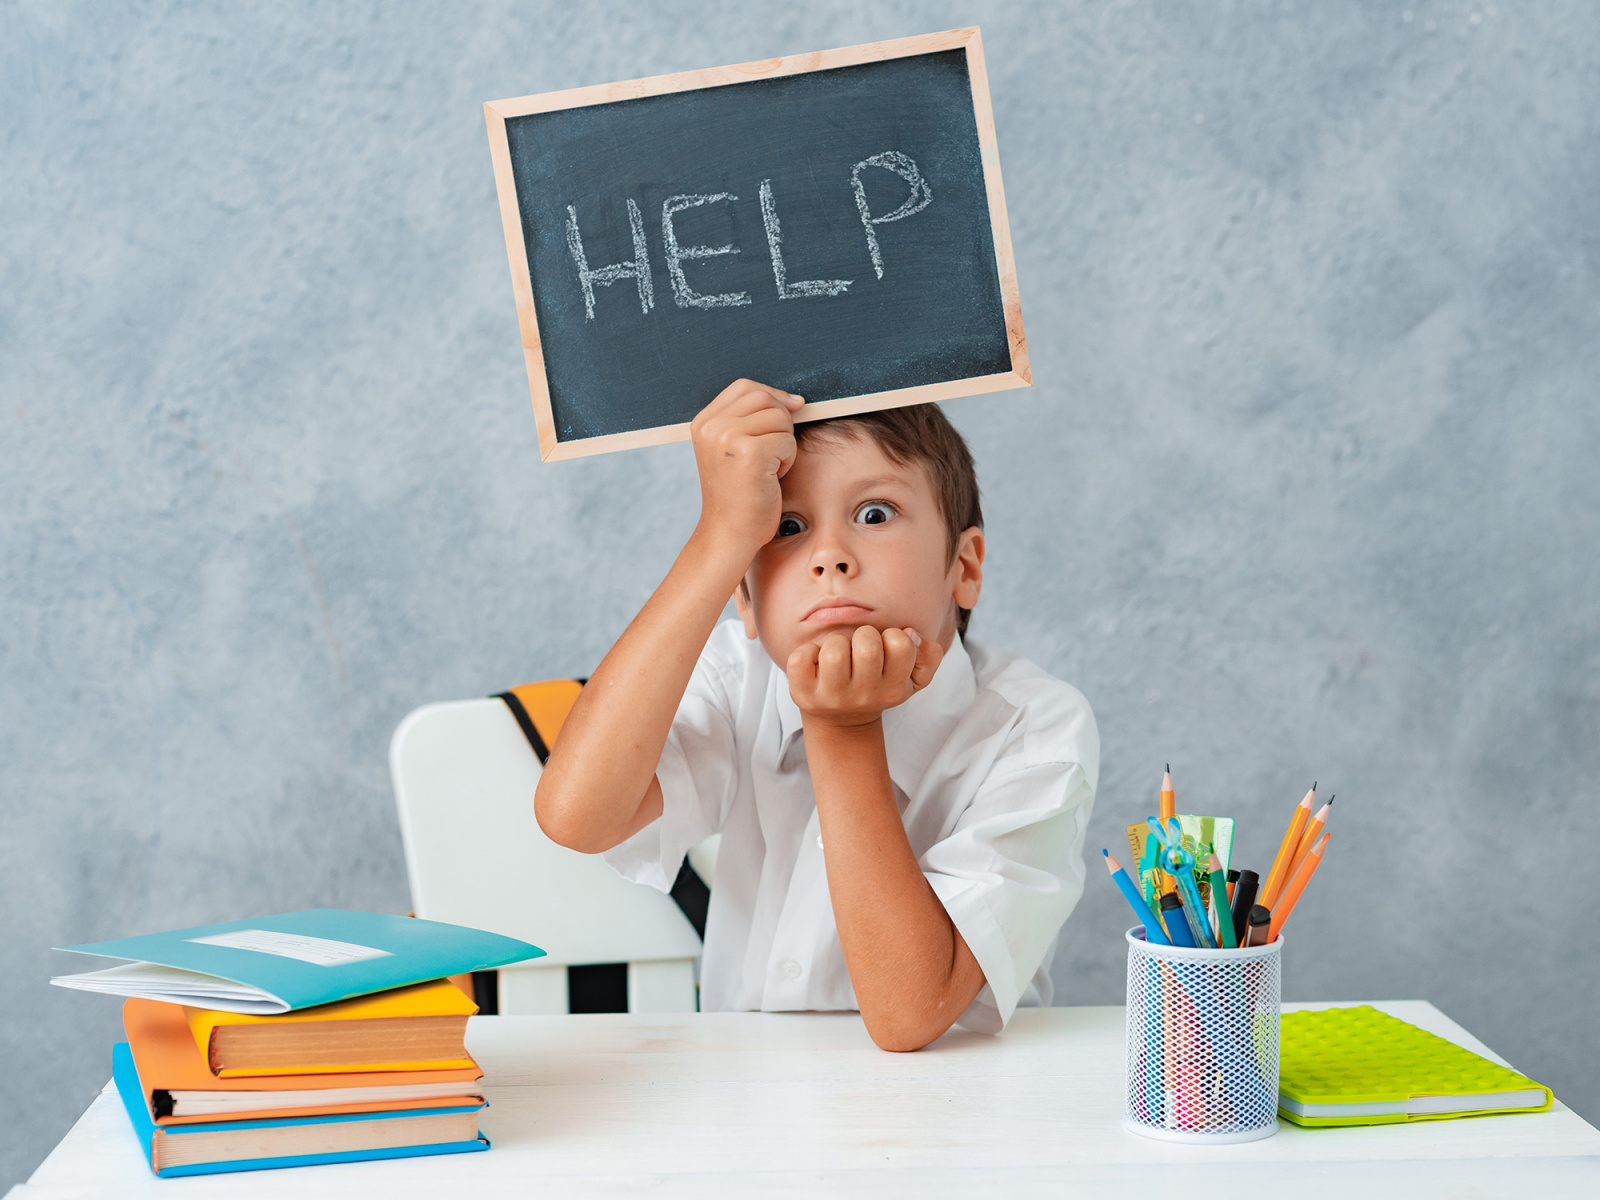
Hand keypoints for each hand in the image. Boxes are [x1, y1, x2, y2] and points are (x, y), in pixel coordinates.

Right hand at [690, 379, 803, 555]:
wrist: (730, 532)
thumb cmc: (739, 494)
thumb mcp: (734, 449)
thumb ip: (751, 419)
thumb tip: (795, 400)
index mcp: (703, 422)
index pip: (745, 387)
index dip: (772, 396)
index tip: (787, 413)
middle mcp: (711, 427)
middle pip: (765, 398)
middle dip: (780, 422)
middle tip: (772, 452)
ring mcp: (727, 438)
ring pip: (780, 418)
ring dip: (784, 443)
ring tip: (767, 468)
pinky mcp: (750, 453)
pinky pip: (787, 441)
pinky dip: (787, 460)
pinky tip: (769, 478)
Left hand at [786, 626, 943, 729]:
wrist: (840, 721)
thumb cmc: (877, 686)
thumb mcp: (911, 678)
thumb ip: (929, 657)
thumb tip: (914, 635)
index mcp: (892, 689)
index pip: (902, 643)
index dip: (893, 635)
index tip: (886, 648)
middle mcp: (863, 697)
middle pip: (867, 643)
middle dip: (863, 636)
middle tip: (859, 649)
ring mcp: (831, 697)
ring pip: (834, 648)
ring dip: (835, 643)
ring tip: (838, 656)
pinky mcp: (802, 694)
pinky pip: (800, 658)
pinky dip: (805, 652)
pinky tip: (815, 663)